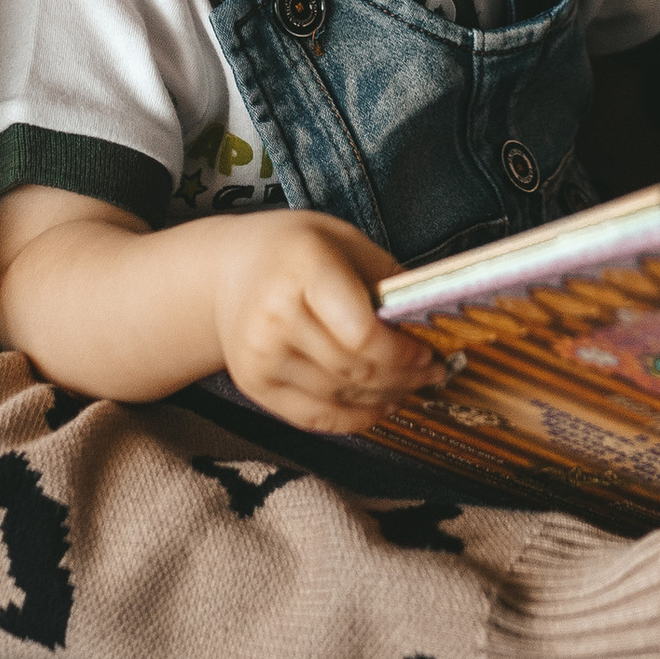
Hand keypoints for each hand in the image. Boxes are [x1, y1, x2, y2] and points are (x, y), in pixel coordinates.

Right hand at [214, 211, 438, 435]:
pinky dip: (354, 419)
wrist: (226, 271)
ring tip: (411, 387)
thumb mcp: (343, 239)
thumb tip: (433, 318)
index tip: (429, 351)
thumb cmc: (293, 251)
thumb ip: (386, 279)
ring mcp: (259, 357)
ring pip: (339, 397)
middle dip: (404, 378)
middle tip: (433, 374)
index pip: (362, 333)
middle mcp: (274, 317)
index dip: (403, 352)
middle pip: (355, 369)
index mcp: (301, 271)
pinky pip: (314, 417)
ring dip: (385, 398)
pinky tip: (380, 407)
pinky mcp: (253, 385)